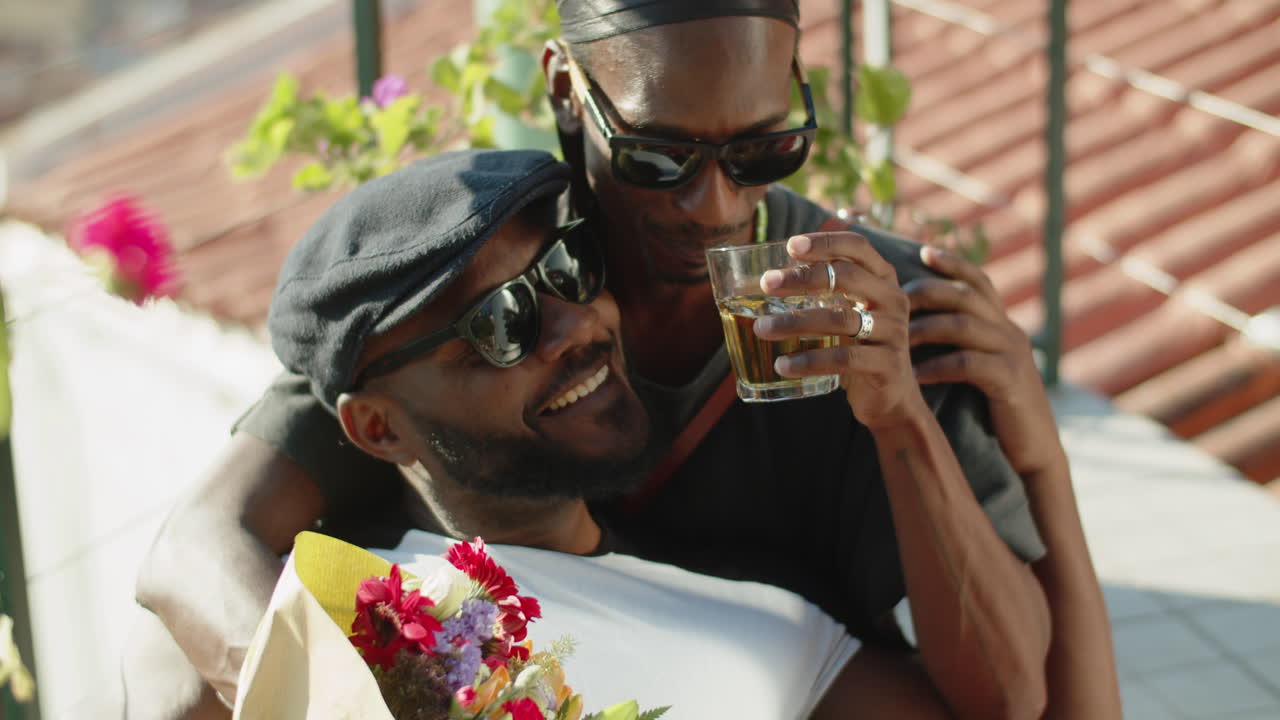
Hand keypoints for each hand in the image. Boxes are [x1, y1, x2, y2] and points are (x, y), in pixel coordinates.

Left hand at [753, 232, 922, 430]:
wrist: (891, 397)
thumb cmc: (859, 346)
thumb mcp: (847, 312)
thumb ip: (824, 292)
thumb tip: (769, 276)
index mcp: (882, 279)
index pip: (858, 247)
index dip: (826, 242)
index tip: (791, 246)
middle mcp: (892, 300)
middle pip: (847, 277)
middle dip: (803, 278)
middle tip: (766, 284)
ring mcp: (893, 332)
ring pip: (840, 320)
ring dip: (795, 322)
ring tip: (761, 329)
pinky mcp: (887, 365)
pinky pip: (843, 359)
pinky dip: (809, 361)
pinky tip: (782, 365)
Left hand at [905, 246, 1063, 476]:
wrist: (1032, 446)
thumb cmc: (996, 405)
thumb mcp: (983, 364)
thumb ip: (961, 342)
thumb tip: (918, 324)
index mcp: (1001, 324)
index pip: (978, 281)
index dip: (954, 263)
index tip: (924, 250)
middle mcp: (1009, 331)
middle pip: (967, 295)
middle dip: (930, 291)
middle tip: (895, 297)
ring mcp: (1012, 354)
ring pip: (965, 326)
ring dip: (926, 328)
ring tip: (896, 337)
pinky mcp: (1009, 381)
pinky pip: (968, 365)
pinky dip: (937, 367)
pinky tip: (913, 374)